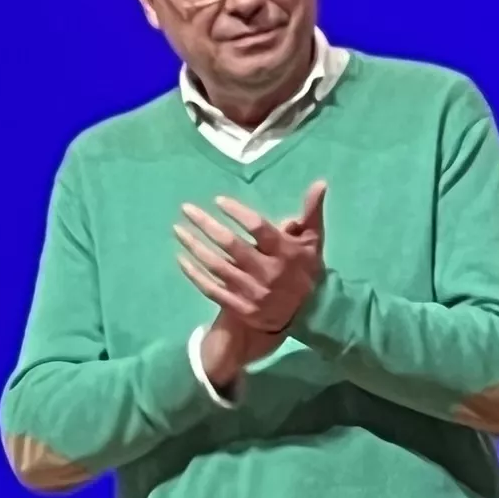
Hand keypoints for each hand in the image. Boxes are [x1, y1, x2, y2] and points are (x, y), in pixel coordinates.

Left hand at [180, 184, 327, 383]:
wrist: (304, 314)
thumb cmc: (304, 269)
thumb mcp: (313, 241)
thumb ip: (311, 212)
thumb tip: (320, 183)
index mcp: (286, 253)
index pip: (258, 229)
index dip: (238, 213)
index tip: (219, 201)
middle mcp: (268, 273)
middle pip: (231, 245)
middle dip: (206, 225)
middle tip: (187, 208)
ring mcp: (252, 292)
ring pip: (217, 266)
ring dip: (195, 246)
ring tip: (178, 229)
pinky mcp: (240, 308)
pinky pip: (211, 289)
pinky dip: (194, 274)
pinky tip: (181, 258)